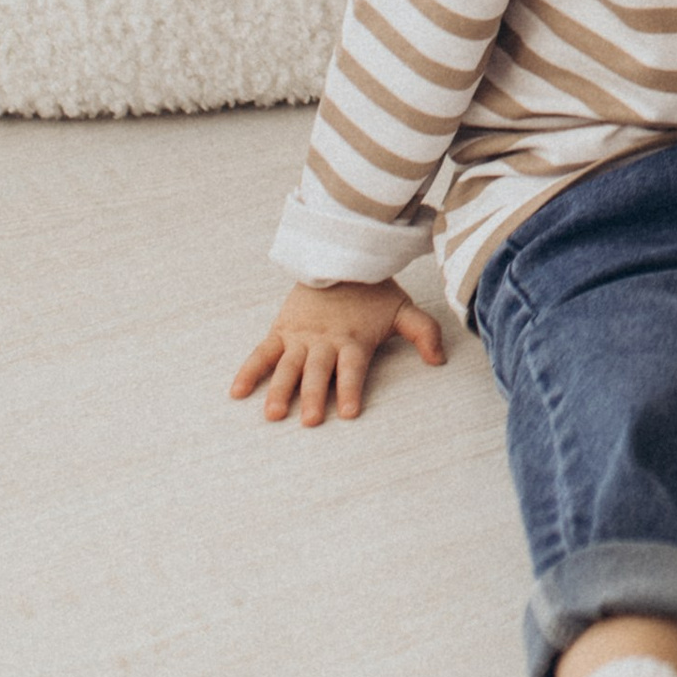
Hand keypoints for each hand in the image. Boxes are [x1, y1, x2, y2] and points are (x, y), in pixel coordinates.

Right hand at [231, 279, 446, 425]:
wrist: (341, 256)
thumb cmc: (373, 292)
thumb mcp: (403, 309)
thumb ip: (423, 333)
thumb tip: (440, 360)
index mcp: (353, 340)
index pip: (352, 369)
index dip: (351, 389)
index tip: (350, 412)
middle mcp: (325, 341)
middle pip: (318, 373)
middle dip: (314, 396)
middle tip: (309, 420)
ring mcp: (300, 337)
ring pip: (288, 366)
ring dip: (280, 389)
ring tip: (273, 413)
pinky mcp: (281, 330)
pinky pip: (262, 353)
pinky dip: (249, 371)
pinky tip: (237, 392)